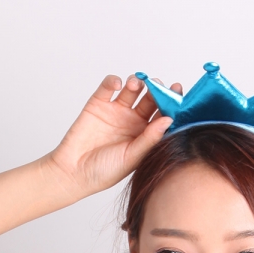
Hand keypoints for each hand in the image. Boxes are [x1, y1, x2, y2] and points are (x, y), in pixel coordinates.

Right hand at [46, 75, 179, 199]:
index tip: (179, 91)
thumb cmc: (106, 171)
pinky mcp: (98, 104)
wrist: (74, 172)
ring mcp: (116, 112)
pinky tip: (117, 83)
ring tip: (137, 84)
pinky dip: (113, 81)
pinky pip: (108, 87)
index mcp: (146, 136)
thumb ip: (150, 138)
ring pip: (131, 90)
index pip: (163, 116)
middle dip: (156, 90)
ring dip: (137, 82)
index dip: (171, 104)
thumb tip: (170, 120)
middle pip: (150, 100)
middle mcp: (133, 122)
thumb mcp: (132, 156)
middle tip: (158, 85)